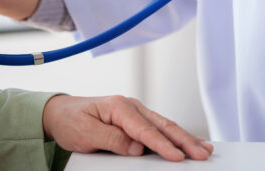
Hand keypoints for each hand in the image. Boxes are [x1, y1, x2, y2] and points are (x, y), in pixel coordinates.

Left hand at [42, 94, 213, 161]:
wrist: (60, 113)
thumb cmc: (71, 121)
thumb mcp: (85, 133)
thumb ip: (111, 139)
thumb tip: (136, 147)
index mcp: (118, 107)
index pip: (145, 129)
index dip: (162, 144)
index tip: (177, 157)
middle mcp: (130, 106)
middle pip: (162, 125)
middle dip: (184, 140)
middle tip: (202, 154)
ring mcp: (134, 112)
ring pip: (165, 125)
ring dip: (185, 138)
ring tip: (204, 148)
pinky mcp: (135, 120)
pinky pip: (159, 127)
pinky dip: (175, 135)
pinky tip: (189, 140)